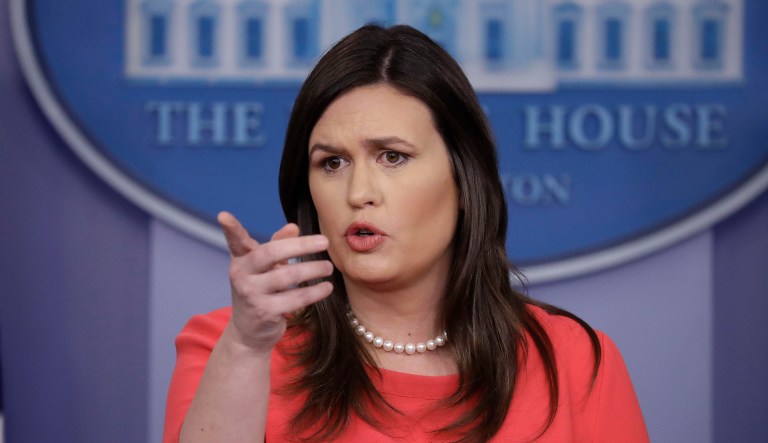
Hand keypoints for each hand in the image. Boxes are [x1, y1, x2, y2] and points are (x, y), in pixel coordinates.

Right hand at [217, 211, 333, 352]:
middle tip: (324, 242)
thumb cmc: (260, 291)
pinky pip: (296, 298)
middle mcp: (242, 275)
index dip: (230, 229)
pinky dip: (315, 292)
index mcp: (241, 259)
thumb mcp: (266, 267)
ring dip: (313, 269)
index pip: (236, 241)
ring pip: (288, 276)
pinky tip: (327, 287)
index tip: (224, 216)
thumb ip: (278, 244)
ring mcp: (252, 294)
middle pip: (270, 253)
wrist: (249, 332)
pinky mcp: (265, 312)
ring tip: (328, 267)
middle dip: (300, 246)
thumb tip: (293, 227)